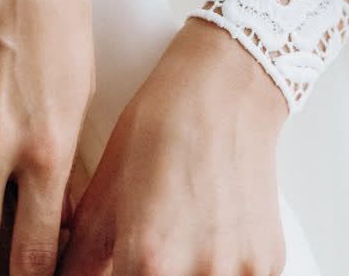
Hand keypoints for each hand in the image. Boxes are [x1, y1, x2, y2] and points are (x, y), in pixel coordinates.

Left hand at [61, 20, 288, 275]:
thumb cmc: (161, 130)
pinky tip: (204, 247)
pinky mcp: (269, 262)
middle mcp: (200, 272)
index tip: (116, 270)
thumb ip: (78, 257)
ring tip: (174, 251)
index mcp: (150, 259)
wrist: (225, 91)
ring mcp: (241, 270)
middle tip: (140, 259)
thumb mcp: (103, 195)